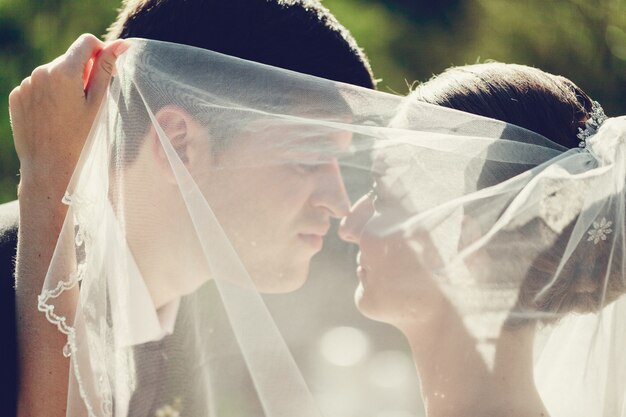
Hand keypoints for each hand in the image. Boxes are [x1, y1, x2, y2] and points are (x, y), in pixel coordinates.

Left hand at [9, 34, 126, 200]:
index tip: (104, 73)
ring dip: (64, 84)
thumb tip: (121, 43)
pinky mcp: (16, 96)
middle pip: (69, 59)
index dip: (100, 54)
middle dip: (81, 73)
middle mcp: (41, 72)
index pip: (87, 42)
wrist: (49, 167)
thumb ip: (107, 69)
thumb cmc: (81, 138)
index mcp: (64, 71)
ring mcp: (26, 84)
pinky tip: (53, 117)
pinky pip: (37, 86)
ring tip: (69, 114)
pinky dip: (47, 95)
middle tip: (88, 103)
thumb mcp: (98, 103)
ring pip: (52, 73)